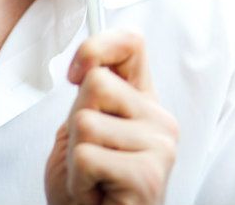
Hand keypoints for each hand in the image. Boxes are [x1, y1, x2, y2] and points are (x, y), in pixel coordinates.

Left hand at [45, 30, 178, 204]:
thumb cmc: (87, 182)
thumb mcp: (82, 126)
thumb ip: (91, 93)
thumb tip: (87, 61)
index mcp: (143, 100)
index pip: (131, 44)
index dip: (96, 47)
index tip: (74, 74)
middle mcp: (159, 119)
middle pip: (96, 83)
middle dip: (75, 121)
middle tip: (88, 153)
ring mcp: (160, 147)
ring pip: (85, 121)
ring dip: (75, 154)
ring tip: (93, 175)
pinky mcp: (148, 175)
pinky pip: (86, 156)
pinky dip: (78, 177)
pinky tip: (97, 191)